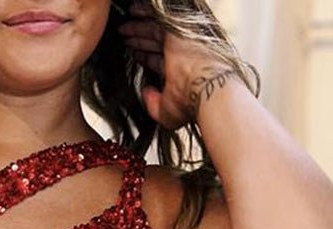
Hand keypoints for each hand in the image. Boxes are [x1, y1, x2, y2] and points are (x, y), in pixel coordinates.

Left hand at [117, 3, 233, 129]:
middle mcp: (182, 53)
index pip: (160, 60)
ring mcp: (180, 39)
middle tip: (126, 37)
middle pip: (157, 42)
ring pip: (155, 28)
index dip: (146, 57)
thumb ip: (153, 105)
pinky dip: (144, 13)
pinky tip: (133, 12)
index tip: (136, 55)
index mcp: (180, 72)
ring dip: (138, 27)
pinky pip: (157, 16)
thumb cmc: (192, 103)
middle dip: (141, 40)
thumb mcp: (167, 112)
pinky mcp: (177, 28)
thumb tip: (146, 94)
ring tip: (125, 26)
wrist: (206, 88)